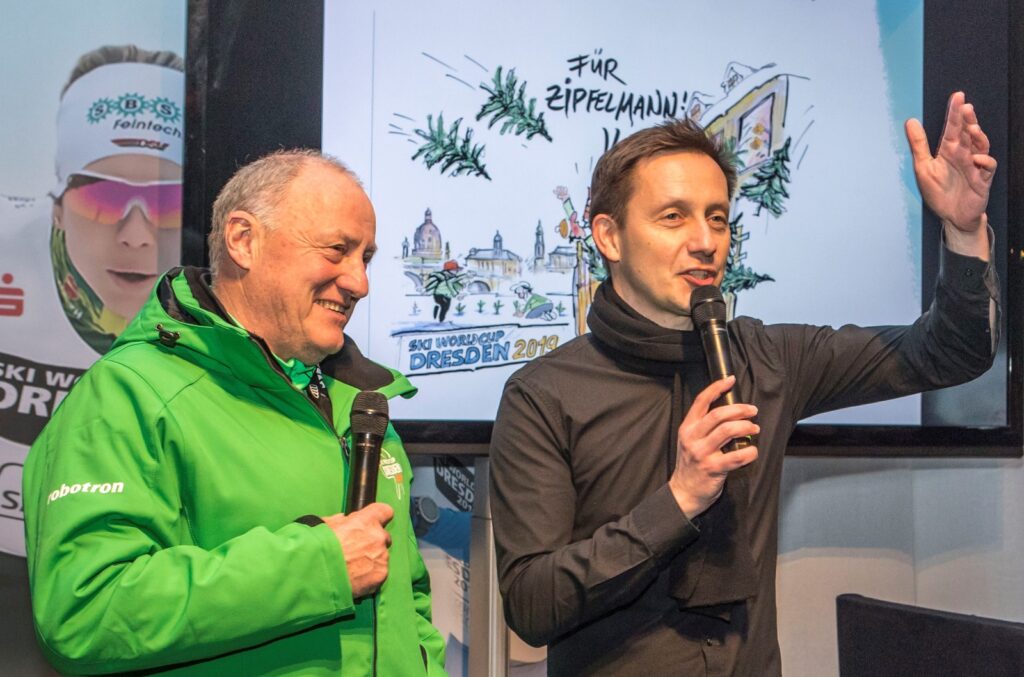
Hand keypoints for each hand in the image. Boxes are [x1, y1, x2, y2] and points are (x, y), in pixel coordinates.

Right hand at [322, 503, 393, 597]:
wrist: (316, 574)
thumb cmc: (318, 547)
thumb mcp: (326, 525)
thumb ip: (341, 521)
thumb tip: (345, 521)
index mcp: (366, 521)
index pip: (385, 511)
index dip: (378, 517)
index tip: (373, 522)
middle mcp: (377, 537)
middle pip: (383, 536)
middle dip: (372, 542)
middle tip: (355, 551)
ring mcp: (381, 557)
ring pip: (381, 556)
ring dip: (371, 560)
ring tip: (351, 568)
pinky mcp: (381, 575)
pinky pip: (379, 572)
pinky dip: (370, 575)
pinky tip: (355, 578)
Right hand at [669, 376, 758, 519]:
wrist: (684, 492)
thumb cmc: (692, 464)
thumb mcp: (690, 441)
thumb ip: (704, 427)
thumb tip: (730, 412)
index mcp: (687, 428)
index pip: (701, 401)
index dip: (717, 388)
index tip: (730, 380)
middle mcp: (692, 438)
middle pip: (718, 415)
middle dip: (740, 410)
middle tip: (753, 411)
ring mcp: (702, 453)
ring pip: (727, 431)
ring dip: (746, 427)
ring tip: (754, 429)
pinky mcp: (713, 468)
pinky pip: (736, 457)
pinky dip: (749, 452)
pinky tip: (753, 451)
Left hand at [905, 92, 995, 256]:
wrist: (951, 216)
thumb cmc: (938, 192)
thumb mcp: (923, 167)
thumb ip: (918, 145)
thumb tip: (910, 121)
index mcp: (950, 151)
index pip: (953, 128)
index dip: (955, 113)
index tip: (958, 96)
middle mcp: (964, 155)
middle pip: (969, 133)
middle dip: (968, 120)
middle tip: (966, 106)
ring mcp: (975, 166)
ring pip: (981, 146)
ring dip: (978, 136)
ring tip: (972, 128)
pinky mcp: (982, 179)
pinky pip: (988, 166)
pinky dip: (983, 161)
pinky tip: (975, 159)